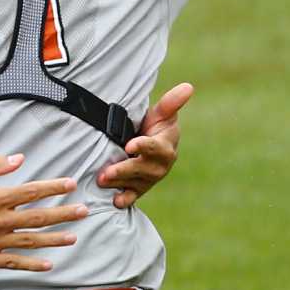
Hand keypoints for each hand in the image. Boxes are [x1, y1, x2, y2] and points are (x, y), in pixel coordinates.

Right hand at [0, 153, 84, 271]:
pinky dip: (32, 264)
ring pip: (31, 241)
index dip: (53, 187)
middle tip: (83, 211)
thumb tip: (18, 159)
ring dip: (55, 239)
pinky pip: (13, 263)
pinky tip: (48, 264)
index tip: (70, 184)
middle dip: (64, 214)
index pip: (31, 192)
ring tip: (73, 237)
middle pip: (39, 217)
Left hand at [98, 81, 191, 208]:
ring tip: (101, 180)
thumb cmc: (155, 127)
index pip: (156, 147)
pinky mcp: (140, 187)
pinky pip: (134, 196)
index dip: (144, 146)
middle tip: (106, 171)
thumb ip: (170, 103)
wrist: (149, 145)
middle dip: (125, 170)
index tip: (129, 145)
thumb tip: (188, 86)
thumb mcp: (161, 114)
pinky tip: (116, 202)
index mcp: (165, 146)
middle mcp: (160, 165)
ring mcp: (150, 178)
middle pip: (144, 169)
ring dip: (119, 183)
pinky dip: (126, 200)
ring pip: (136, 183)